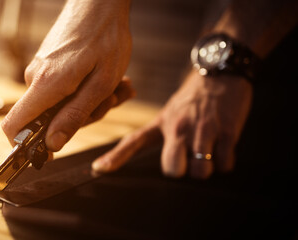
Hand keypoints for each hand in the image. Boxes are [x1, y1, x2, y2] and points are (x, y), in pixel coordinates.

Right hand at [2, 0, 132, 150]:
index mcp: (45, 85)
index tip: (47, 153)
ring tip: (116, 85)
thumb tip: (52, 145)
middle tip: (110, 100)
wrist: (100, 2)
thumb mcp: (100, 84)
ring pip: (60, 104)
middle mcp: (36, 77)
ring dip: (90, 101)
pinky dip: (86, 89)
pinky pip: (64, 88)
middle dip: (81, 117)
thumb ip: (75, 116)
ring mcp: (42, 69)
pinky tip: (108, 78)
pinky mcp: (49, 64)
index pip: (13, 126)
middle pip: (47, 119)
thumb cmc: (106, 38)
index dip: (24, 146)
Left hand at [92, 71, 252, 178]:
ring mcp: (202, 129)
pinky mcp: (226, 130)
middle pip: (171, 170)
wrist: (220, 72)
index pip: (133, 142)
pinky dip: (225, 163)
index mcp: (161, 123)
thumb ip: (156, 135)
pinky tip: (223, 148)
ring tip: (207, 153)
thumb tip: (147, 157)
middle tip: (187, 160)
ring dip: (205, 169)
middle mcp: (178, 127)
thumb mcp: (167, 113)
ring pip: (200, 170)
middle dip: (180, 172)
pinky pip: (225, 164)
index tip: (98, 169)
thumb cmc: (192, 99)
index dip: (115, 158)